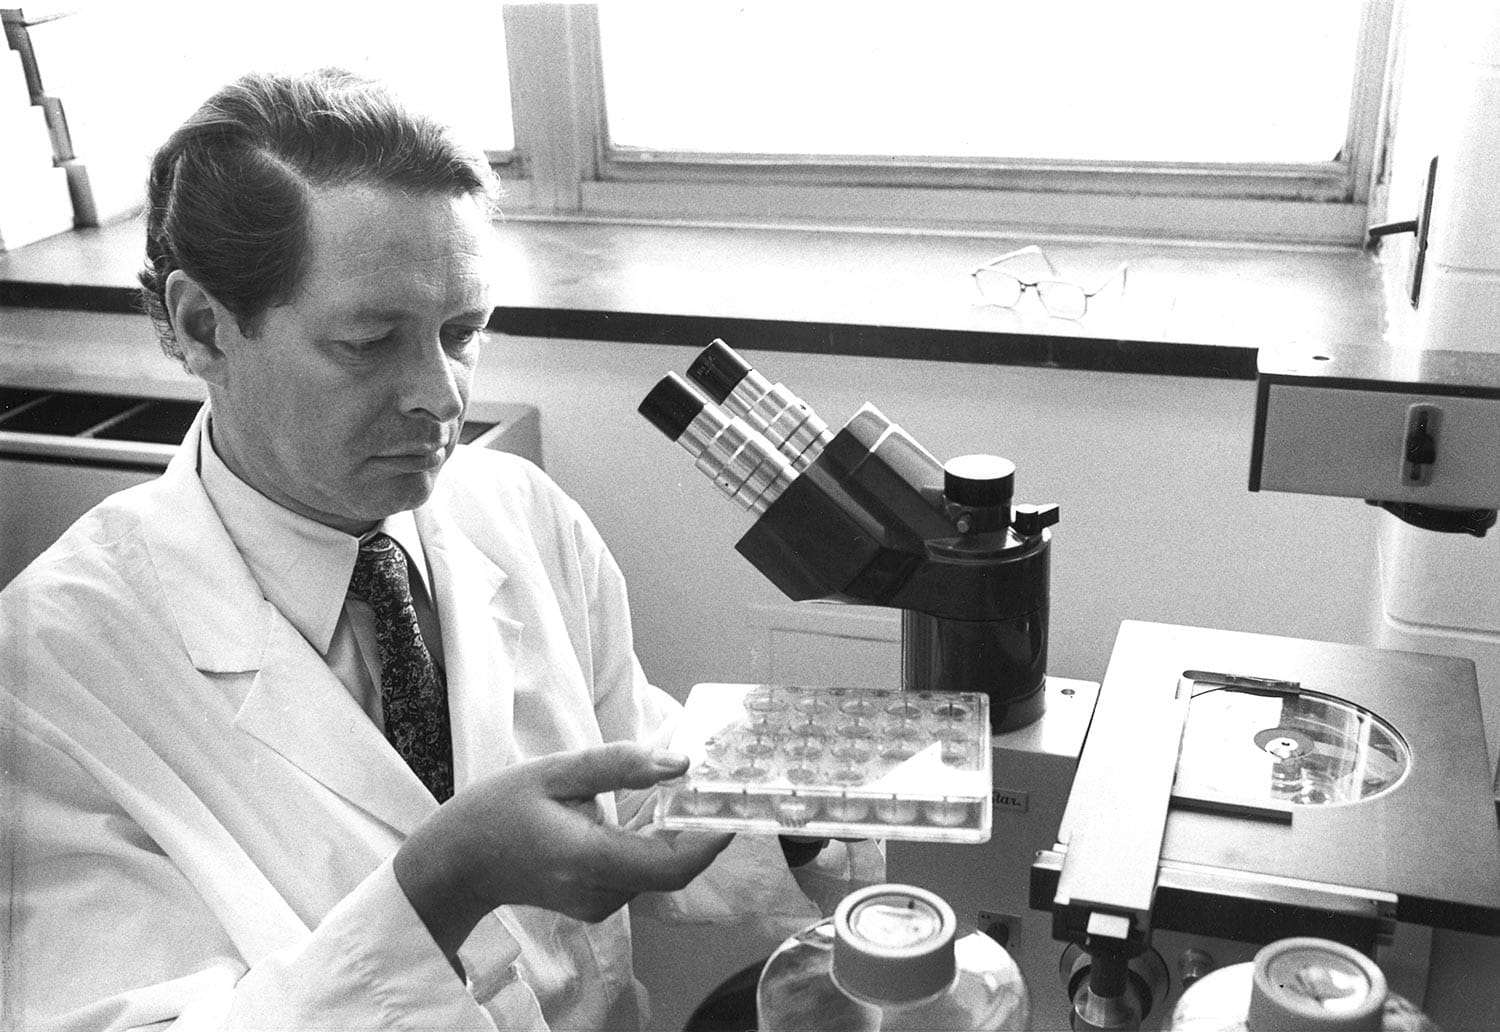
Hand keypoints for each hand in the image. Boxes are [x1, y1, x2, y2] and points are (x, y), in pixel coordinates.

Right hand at [394, 742, 731, 960]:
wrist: (455, 863)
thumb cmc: (497, 811)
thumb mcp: (554, 772)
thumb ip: (619, 766)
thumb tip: (678, 764)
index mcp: (590, 859)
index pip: (673, 865)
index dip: (711, 839)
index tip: (731, 804)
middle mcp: (600, 893)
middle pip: (671, 866)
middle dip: (696, 826)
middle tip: (711, 782)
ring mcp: (598, 904)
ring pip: (657, 870)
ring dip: (673, 832)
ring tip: (678, 787)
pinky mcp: (595, 903)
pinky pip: (637, 872)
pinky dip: (650, 843)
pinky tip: (643, 810)